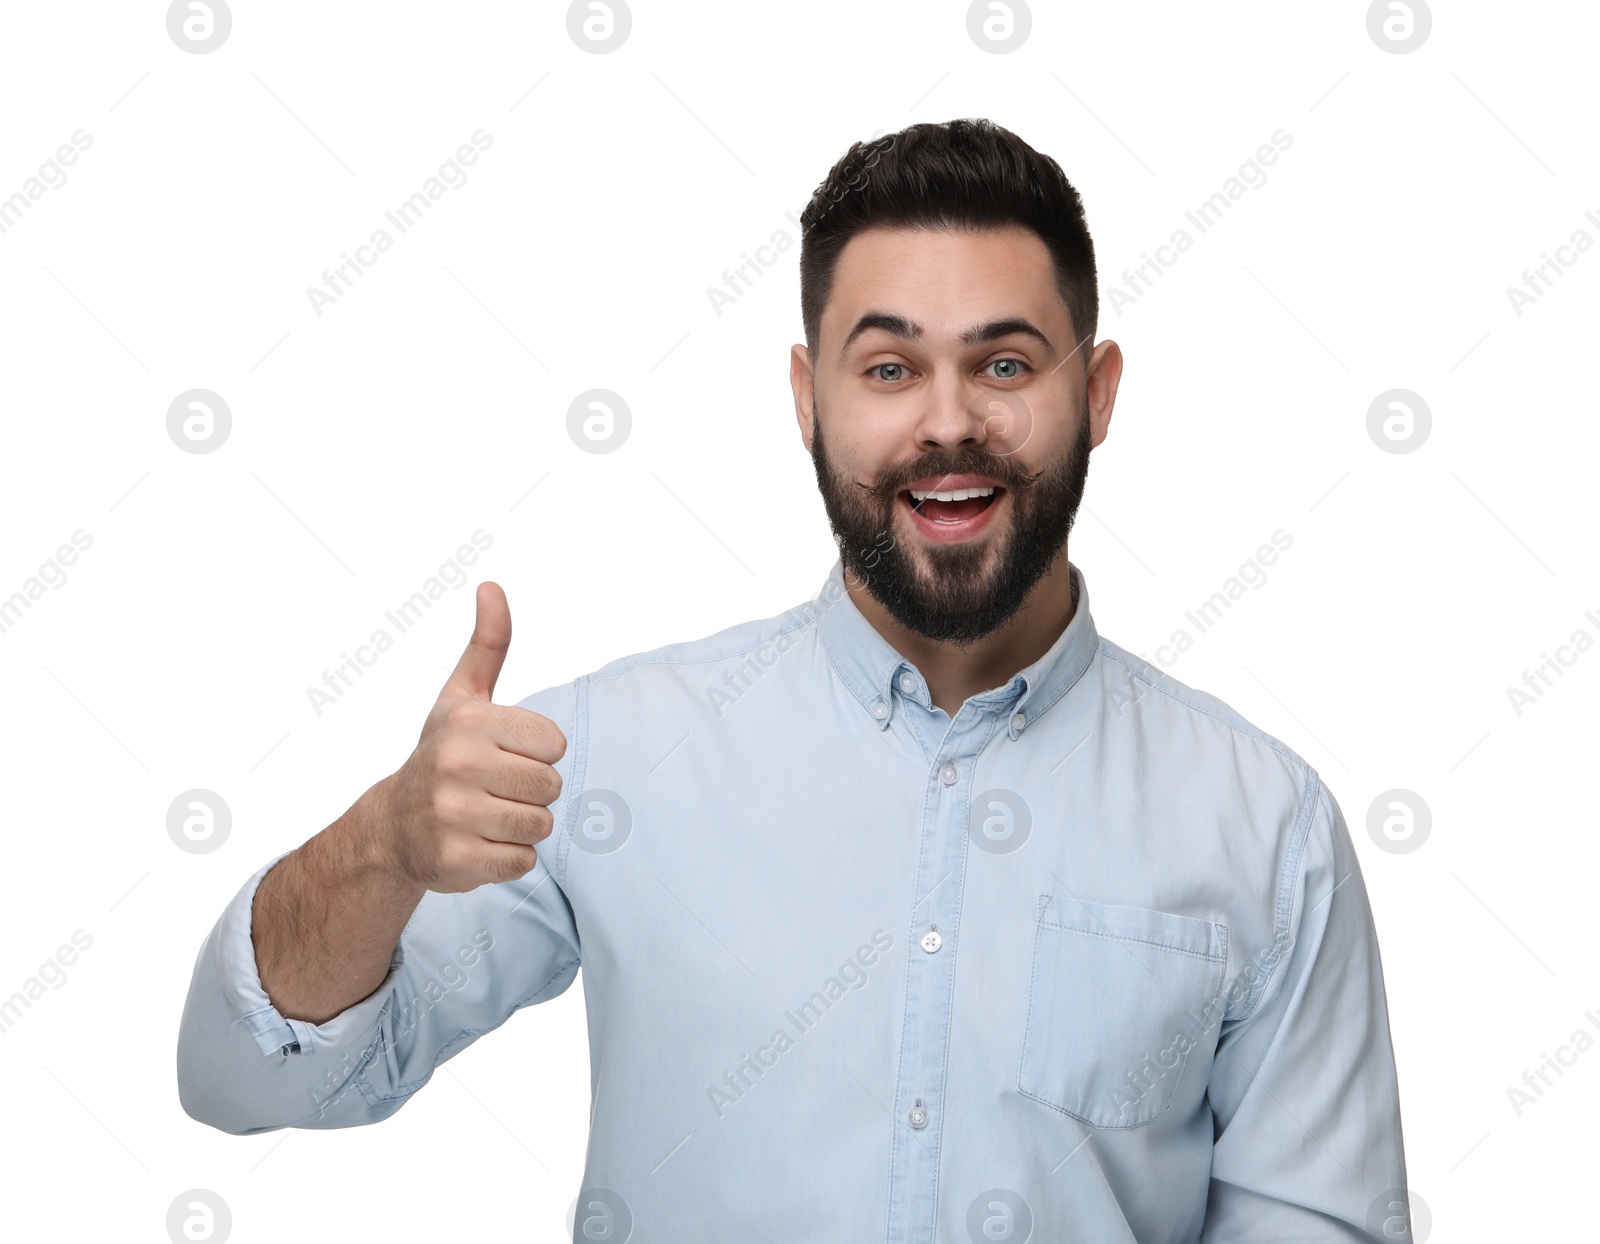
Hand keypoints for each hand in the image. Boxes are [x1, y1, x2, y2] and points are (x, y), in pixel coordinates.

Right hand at [372, 581, 566, 892]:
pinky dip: (508, 858)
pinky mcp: (455, 860)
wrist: (393, 826)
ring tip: (487, 815)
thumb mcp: (462, 695)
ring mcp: (453, 815)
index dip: (537, 753)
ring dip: (522, 826)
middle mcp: (456, 765)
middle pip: (552, 786)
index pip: (555, 744)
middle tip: (494, 788)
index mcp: (468, 722)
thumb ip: (488, 643)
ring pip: (541, 826)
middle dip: (532, 792)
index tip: (504, 754)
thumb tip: (491, 585)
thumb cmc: (443, 752)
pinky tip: (478, 844)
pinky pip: (522, 862)